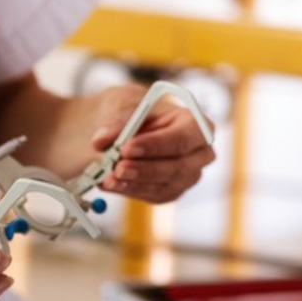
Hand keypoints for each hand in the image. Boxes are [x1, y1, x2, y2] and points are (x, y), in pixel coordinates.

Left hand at [90, 84, 216, 203]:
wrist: (131, 127)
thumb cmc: (137, 111)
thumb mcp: (125, 104)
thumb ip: (116, 121)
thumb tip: (101, 139)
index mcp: (197, 124)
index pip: (182, 138)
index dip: (155, 145)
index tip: (127, 148)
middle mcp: (199, 153)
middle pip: (177, 167)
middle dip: (143, 169)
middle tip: (116, 167)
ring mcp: (189, 176)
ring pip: (164, 185)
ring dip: (133, 183)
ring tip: (107, 178)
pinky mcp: (173, 191)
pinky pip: (154, 196)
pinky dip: (130, 191)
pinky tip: (112, 184)